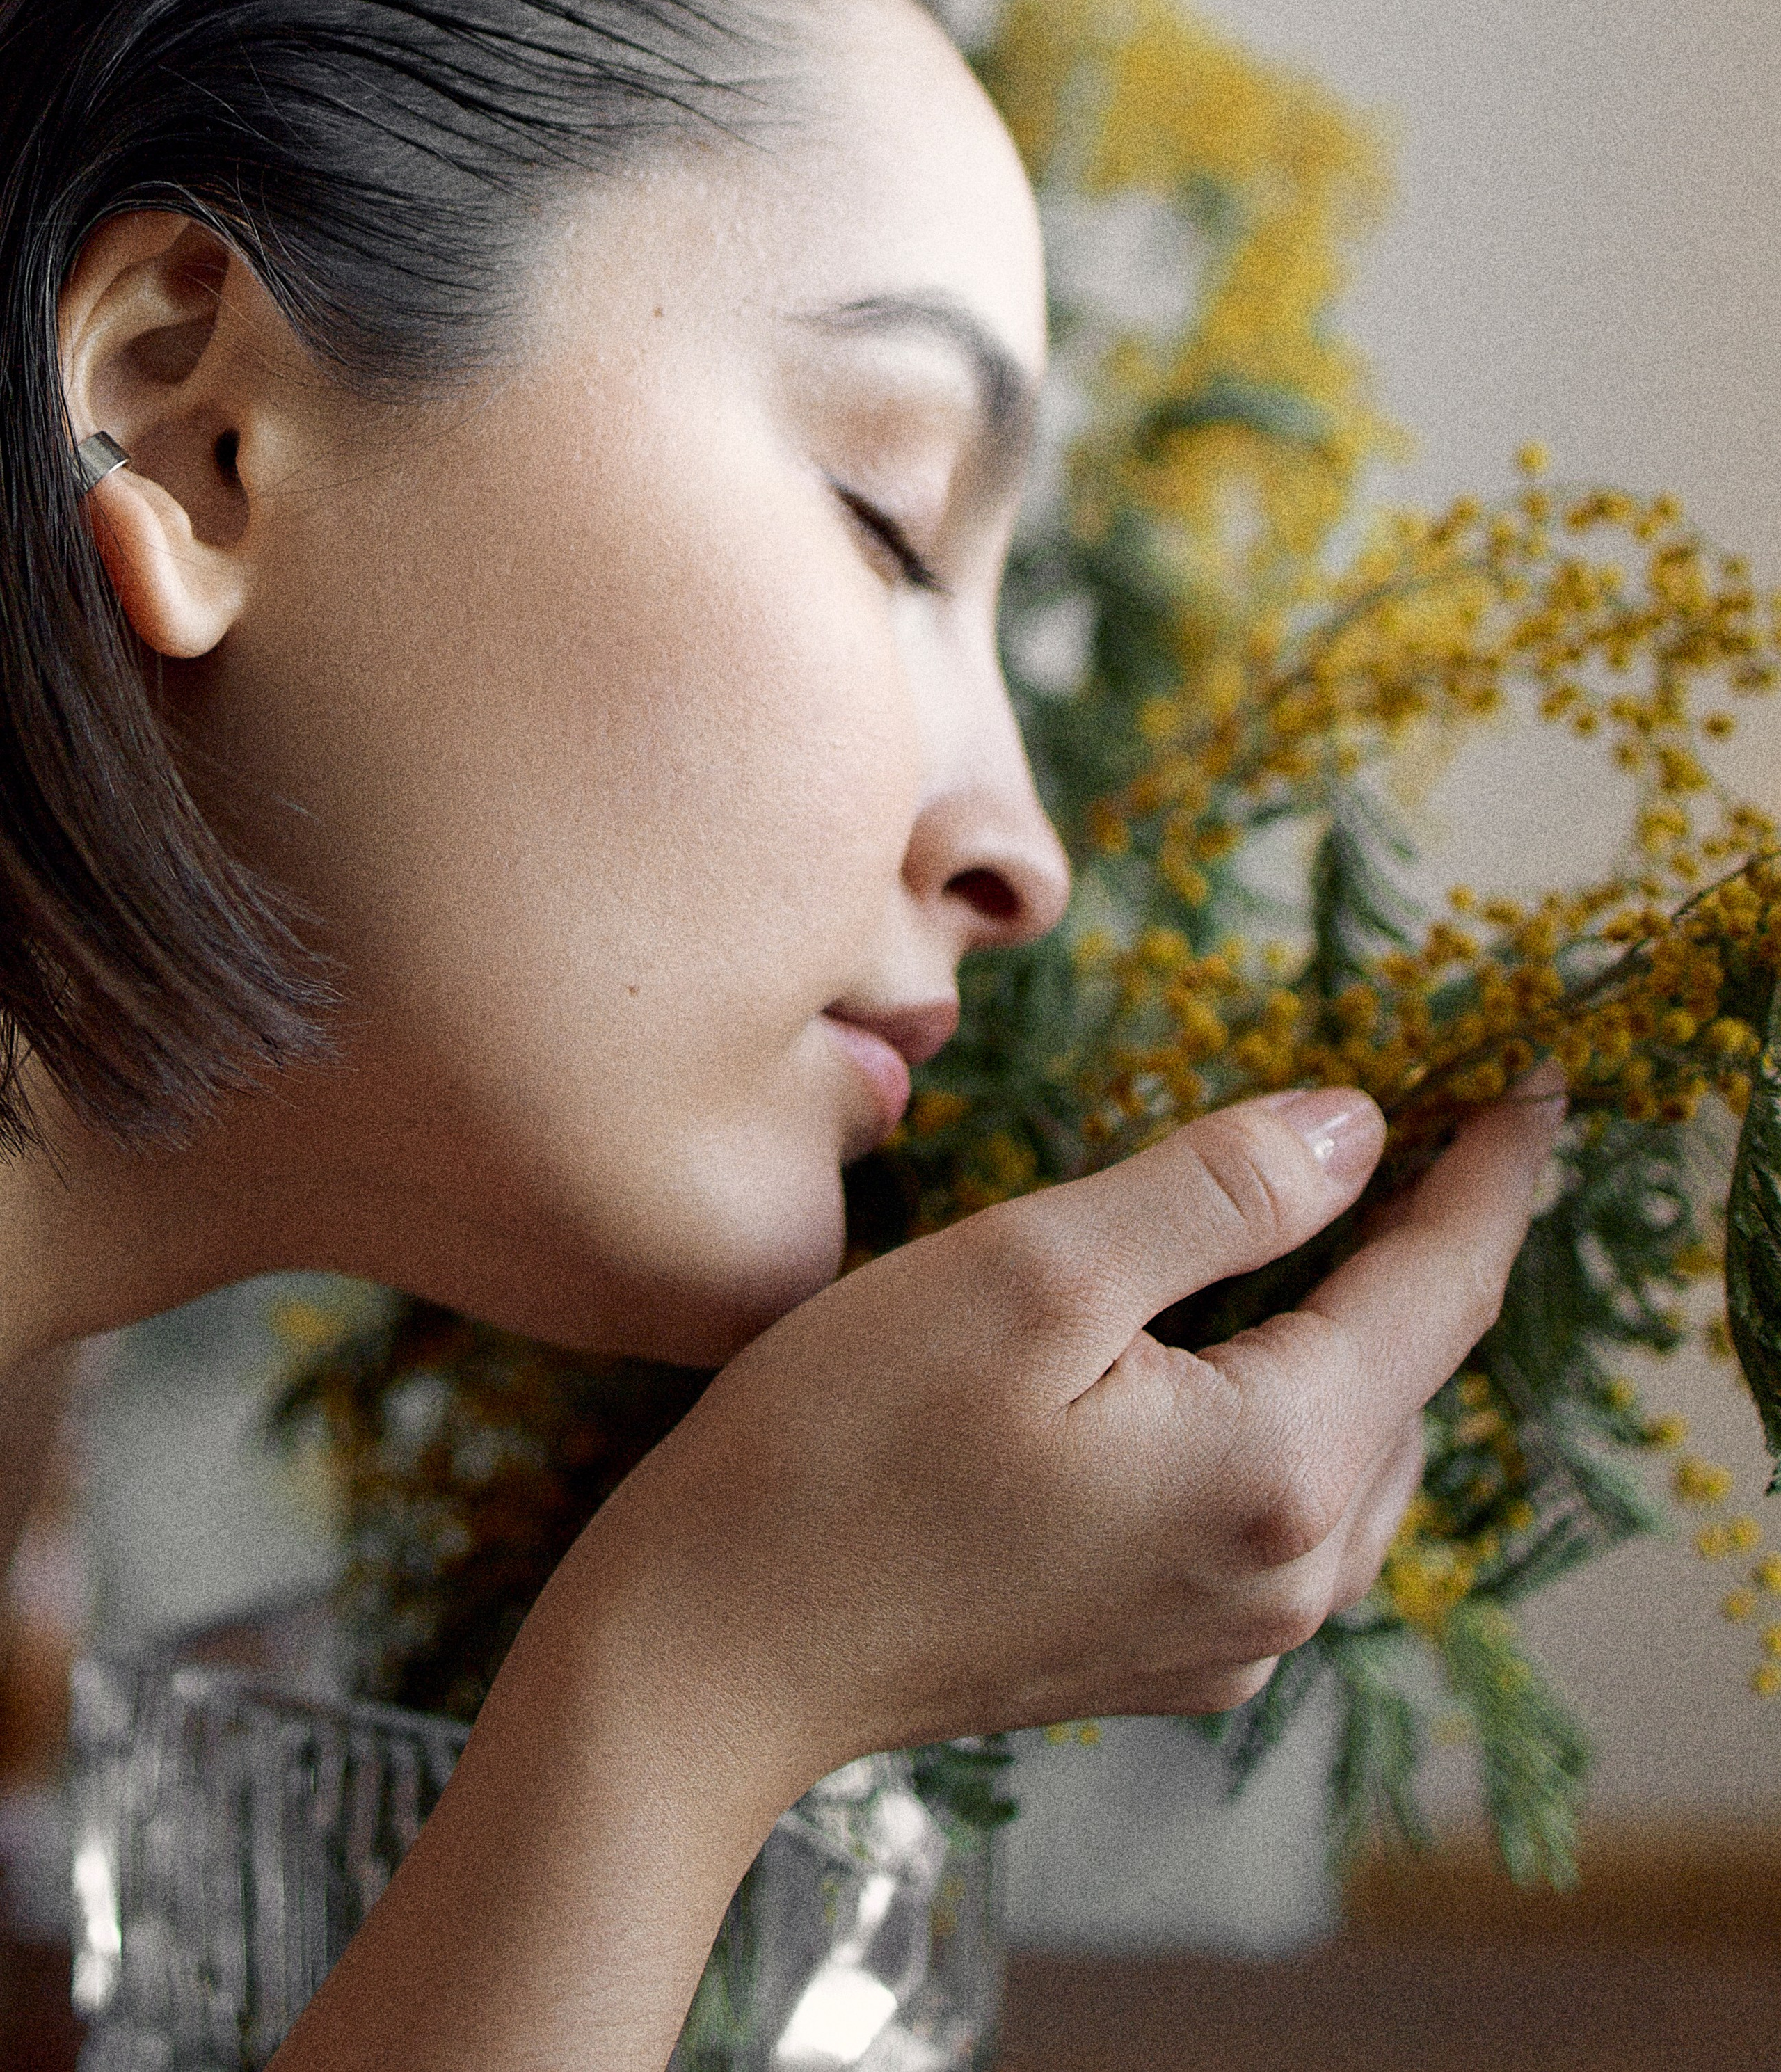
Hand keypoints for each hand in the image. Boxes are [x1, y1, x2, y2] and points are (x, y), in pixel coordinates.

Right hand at [274, 1081, 1562, 2071]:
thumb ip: (1220, 1193)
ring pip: (1356, 1452)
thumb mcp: (1034, 1270)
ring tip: (1361, 1232)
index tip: (1541, 1089)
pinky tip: (1249, 1362)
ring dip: (1368, 1337)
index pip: (1439, 1294)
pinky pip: (1287, 1513)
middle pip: (1411, 1380)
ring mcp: (1229, 1635)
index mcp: (1275, 1472)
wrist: (708, 1657)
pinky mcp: (1163, 1654)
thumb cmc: (843, 1449)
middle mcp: (1286, 1580)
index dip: (1494, 1178)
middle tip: (1443, 1137)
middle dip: (1433, 1252)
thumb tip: (1358, 1132)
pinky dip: (1297, 1414)